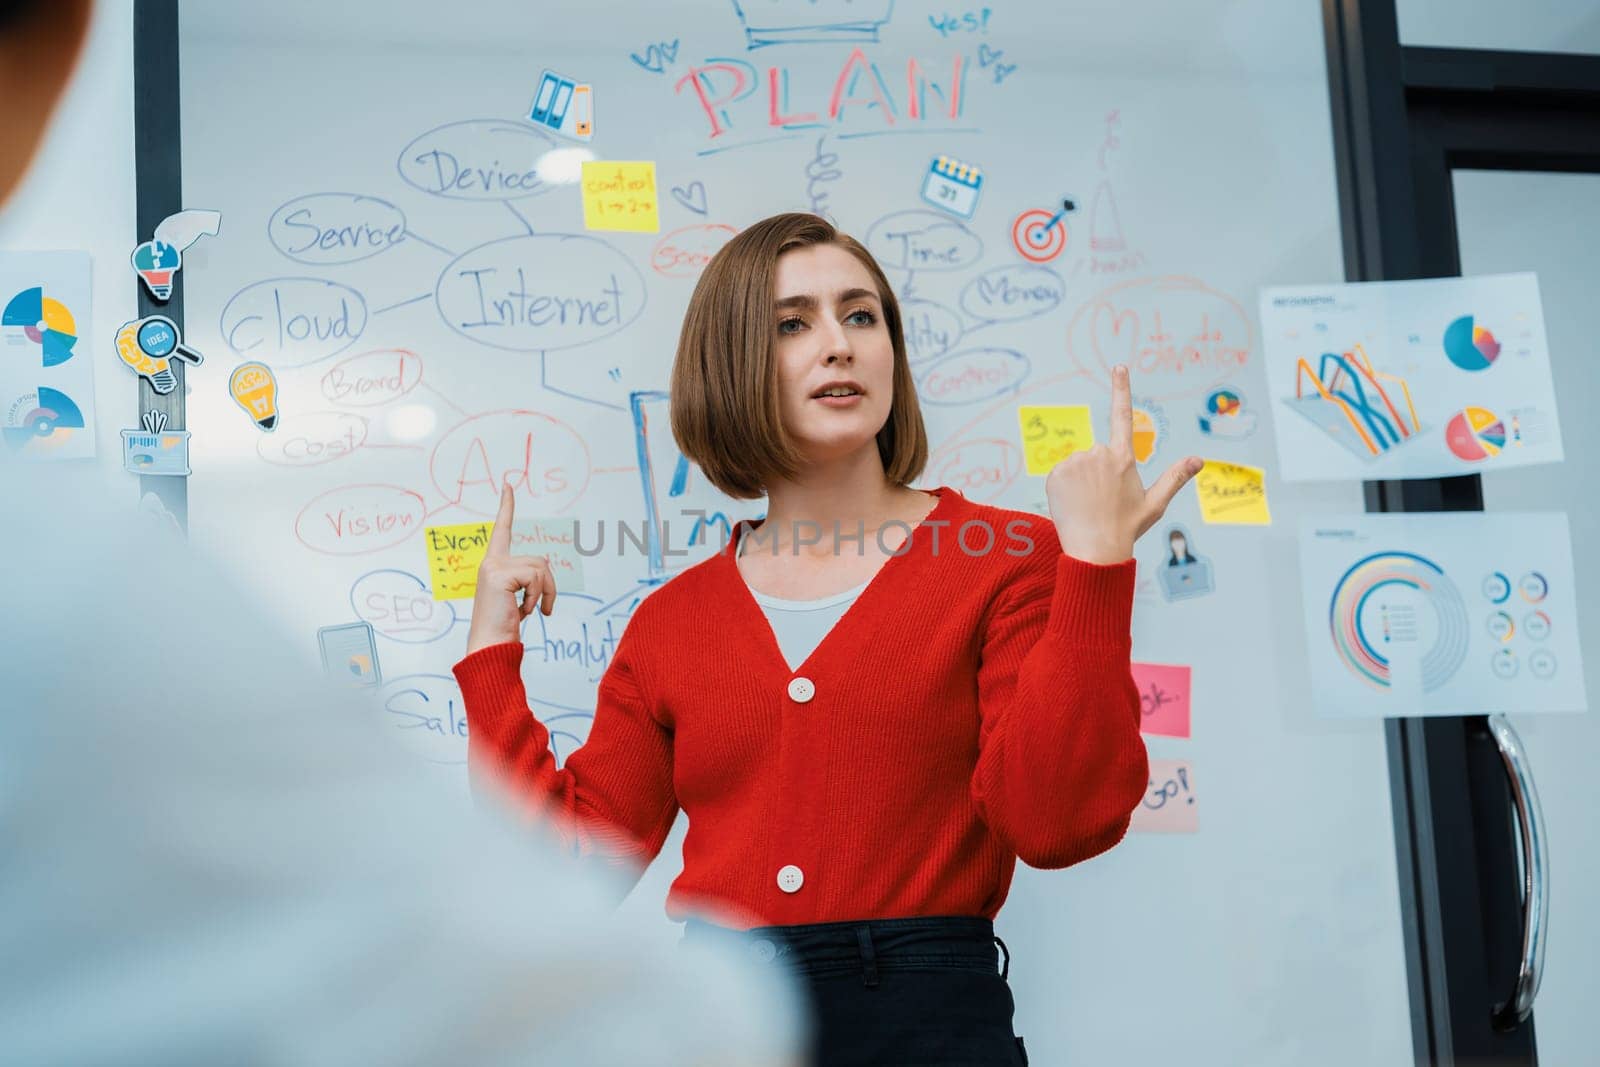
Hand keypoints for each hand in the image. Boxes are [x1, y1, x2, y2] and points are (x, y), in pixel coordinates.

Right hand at [464, 485, 557, 654]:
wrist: (490, 646)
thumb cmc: (504, 626)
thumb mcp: (519, 597)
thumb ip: (527, 578)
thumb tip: (544, 567)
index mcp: (494, 564)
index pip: (502, 529)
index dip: (506, 506)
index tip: (508, 484)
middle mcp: (491, 561)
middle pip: (540, 560)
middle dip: (549, 586)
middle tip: (544, 610)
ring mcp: (493, 566)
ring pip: (541, 568)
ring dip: (544, 593)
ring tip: (528, 611)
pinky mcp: (498, 574)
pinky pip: (535, 578)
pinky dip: (536, 597)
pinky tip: (521, 611)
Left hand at [1045, 365, 1201, 564]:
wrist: (1095, 550)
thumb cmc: (1126, 528)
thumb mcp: (1155, 503)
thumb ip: (1175, 477)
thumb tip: (1200, 460)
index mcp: (1123, 458)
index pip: (1122, 415)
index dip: (1121, 388)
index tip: (1119, 366)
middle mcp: (1098, 454)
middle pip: (1097, 456)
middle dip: (1098, 474)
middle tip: (1102, 501)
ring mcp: (1075, 462)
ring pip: (1077, 466)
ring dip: (1081, 482)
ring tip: (1087, 506)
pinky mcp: (1055, 473)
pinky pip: (1060, 475)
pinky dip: (1064, 488)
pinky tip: (1072, 506)